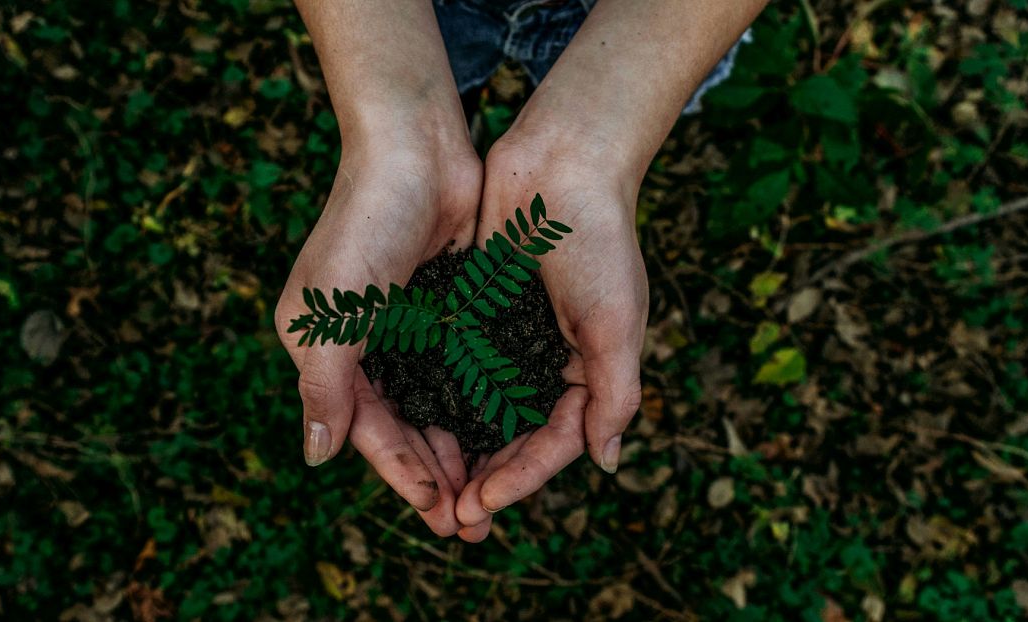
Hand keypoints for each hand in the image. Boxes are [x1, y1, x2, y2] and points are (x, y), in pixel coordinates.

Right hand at [275, 134, 481, 536]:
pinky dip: (480, 404)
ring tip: (491, 493)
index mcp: (326, 349)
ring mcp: (408, 327)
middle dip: (436, 474)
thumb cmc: (365, 224)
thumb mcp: (333, 312)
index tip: (438, 512)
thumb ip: (325, 386)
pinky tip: (505, 434)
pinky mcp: (446, 308)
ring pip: (437, 405)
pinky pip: (463, 370)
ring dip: (461, 448)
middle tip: (471, 523)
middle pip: (404, 426)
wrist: (416, 148)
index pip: (366, 428)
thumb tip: (316, 457)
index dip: (401, 473)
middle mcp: (365, 344)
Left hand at [454, 136, 647, 538]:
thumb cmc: (599, 241)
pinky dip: (437, 397)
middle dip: (485, 478)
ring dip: (457, 449)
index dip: (520, 479)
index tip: (482, 503)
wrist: (562, 163)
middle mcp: (546, 363)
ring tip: (428, 487)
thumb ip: (614, 394)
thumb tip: (606, 463)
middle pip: (512, 438)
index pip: (553, 443)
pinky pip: (454, 366)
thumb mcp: (617, 322)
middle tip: (450, 517)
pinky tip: (410, 423)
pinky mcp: (476, 312)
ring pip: (478, 410)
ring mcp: (508, 339)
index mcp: (586, 372)